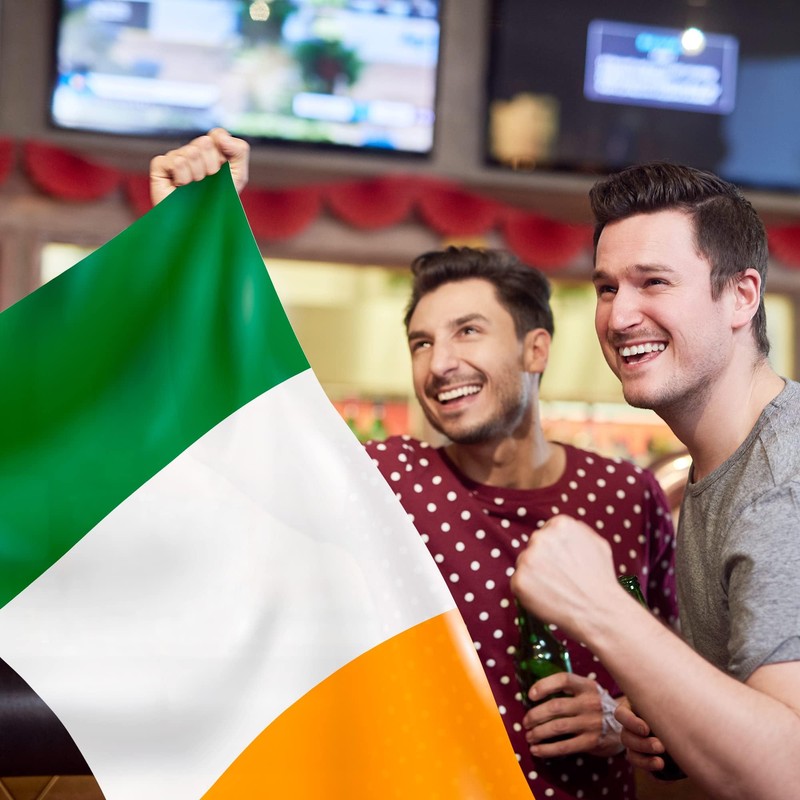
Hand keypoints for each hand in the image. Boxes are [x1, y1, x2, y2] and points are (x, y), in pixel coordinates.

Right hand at [149, 127, 249, 205]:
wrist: (201, 225)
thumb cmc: (218, 202)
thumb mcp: (238, 176)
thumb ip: (238, 150)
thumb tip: (219, 136)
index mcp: (209, 151)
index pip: (217, 135)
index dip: (223, 155)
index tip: (222, 172)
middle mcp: (191, 151)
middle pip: (205, 143)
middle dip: (212, 167)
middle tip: (207, 183)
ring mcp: (174, 157)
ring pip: (191, 153)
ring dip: (198, 176)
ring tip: (194, 188)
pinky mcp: (160, 166)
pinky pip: (176, 162)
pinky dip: (183, 178)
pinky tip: (180, 187)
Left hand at [510, 514, 620, 641]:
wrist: (599, 610)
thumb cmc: (600, 579)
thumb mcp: (597, 543)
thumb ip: (576, 531)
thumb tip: (561, 531)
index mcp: (559, 525)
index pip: (546, 533)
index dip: (553, 550)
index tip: (560, 563)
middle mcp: (540, 538)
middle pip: (534, 547)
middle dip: (543, 561)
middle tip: (558, 578)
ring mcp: (527, 559)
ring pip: (524, 565)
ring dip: (534, 575)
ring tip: (556, 589)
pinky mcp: (518, 581)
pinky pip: (519, 583)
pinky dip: (529, 592)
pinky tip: (547, 598)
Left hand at [522, 672, 624, 758]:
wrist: (626, 726)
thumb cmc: (597, 705)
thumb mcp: (588, 690)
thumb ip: (569, 690)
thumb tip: (535, 696)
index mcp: (587, 686)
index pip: (563, 679)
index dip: (544, 685)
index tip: (530, 695)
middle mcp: (590, 702)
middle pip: (555, 706)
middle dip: (535, 715)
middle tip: (526, 722)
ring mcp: (592, 723)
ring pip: (557, 727)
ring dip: (538, 732)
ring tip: (529, 736)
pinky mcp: (592, 742)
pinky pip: (564, 746)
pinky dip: (547, 749)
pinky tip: (536, 750)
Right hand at [615, 699, 670, 772]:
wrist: (686, 727)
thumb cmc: (674, 710)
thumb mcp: (665, 705)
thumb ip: (663, 708)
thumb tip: (669, 712)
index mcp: (631, 710)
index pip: (620, 715)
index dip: (630, 723)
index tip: (646, 729)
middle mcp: (631, 730)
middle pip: (625, 738)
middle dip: (642, 744)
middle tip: (660, 746)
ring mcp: (636, 747)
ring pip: (632, 756)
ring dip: (645, 760)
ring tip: (661, 762)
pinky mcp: (647, 763)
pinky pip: (646, 772)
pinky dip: (655, 775)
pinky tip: (666, 776)